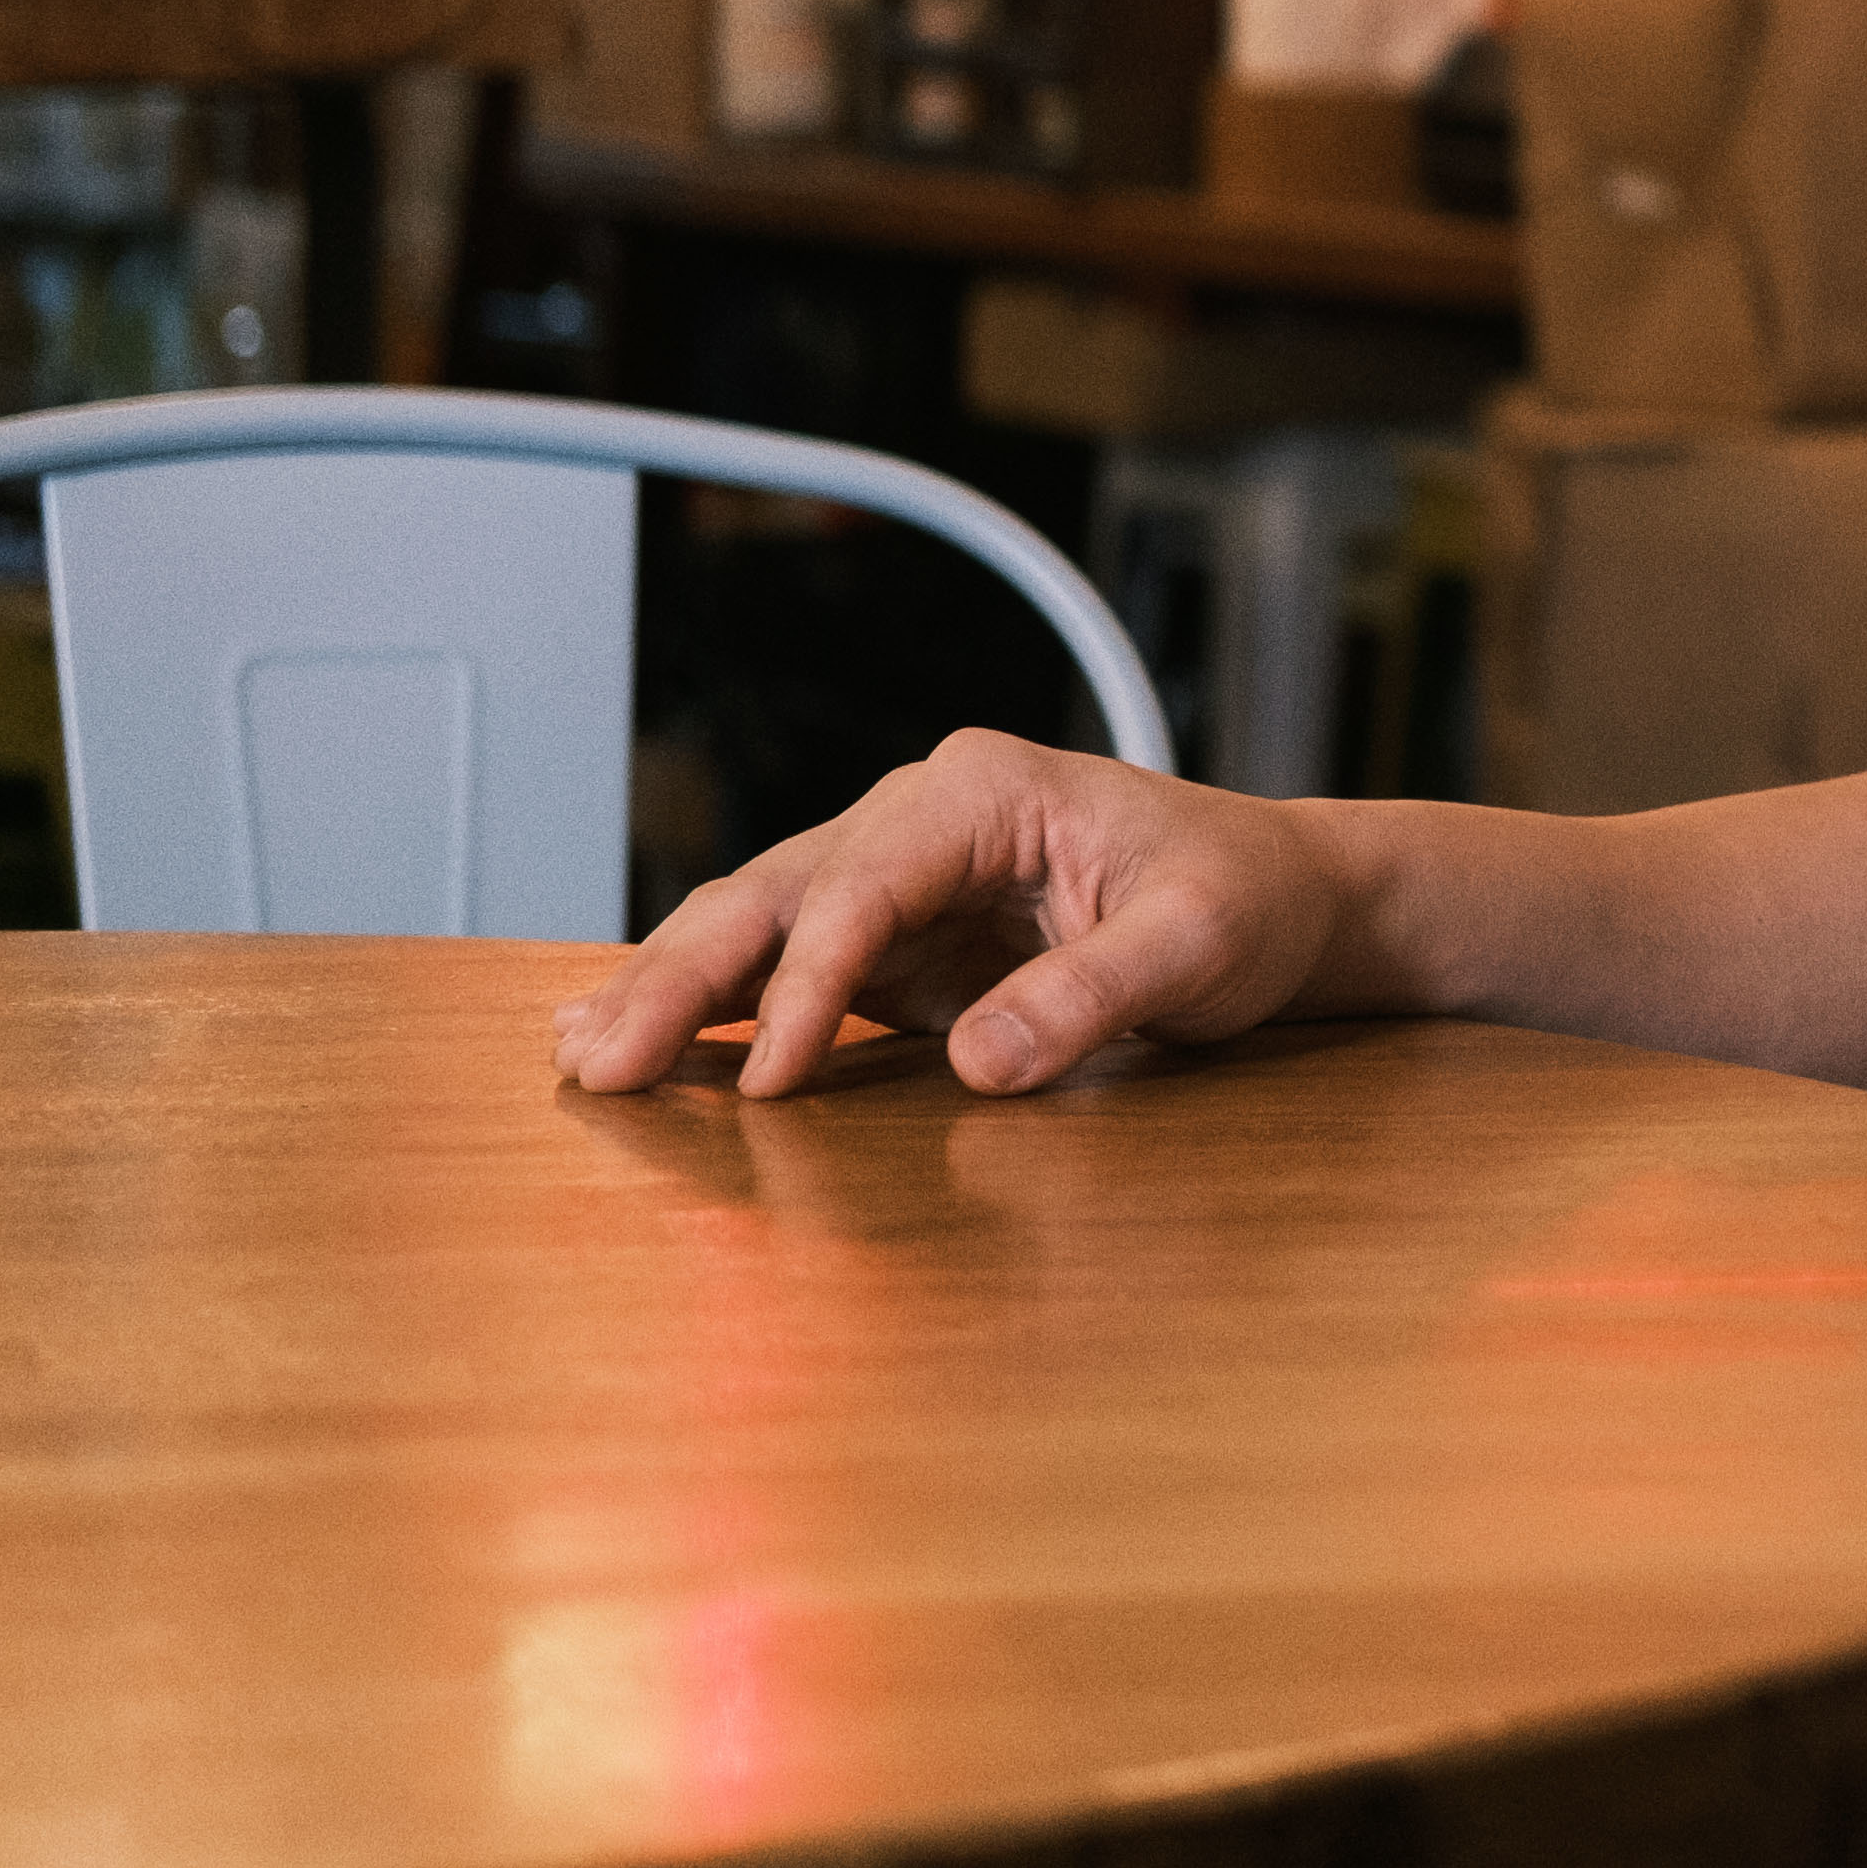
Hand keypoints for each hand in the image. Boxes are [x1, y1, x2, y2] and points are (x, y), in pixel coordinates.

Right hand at [553, 726, 1355, 1101]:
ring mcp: (901, 877)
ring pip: (761, 927)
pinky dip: (715, 1011)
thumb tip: (980, 1059)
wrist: (1283, 898)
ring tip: (582, 1057)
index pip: (865, 884)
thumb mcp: (1198, 943)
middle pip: (778, 893)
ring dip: (672, 992)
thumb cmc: (1249, 900)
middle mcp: (923, 818)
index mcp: (986, 790)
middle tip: (595, 1062)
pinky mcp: (900, 942)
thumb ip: (1093, 994)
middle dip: (682, 977)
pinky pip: (790, 972)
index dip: (807, 982)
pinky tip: (641, 1048)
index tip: (767, 1077)